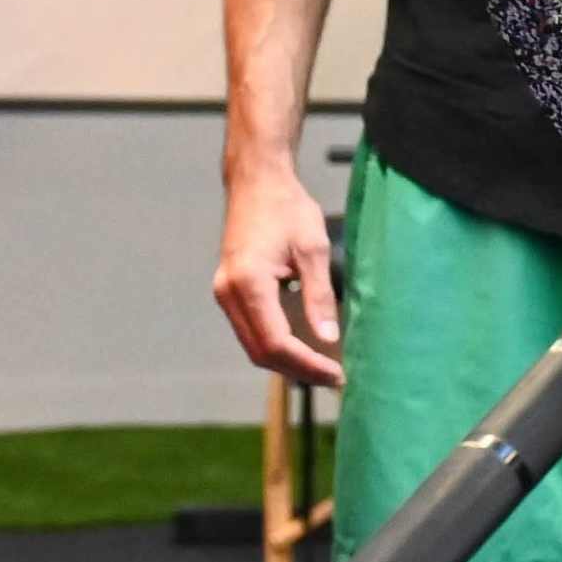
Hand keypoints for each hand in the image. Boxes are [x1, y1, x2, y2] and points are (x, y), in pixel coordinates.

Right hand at [214, 164, 343, 383]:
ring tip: (324, 369)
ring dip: (287, 362)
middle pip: (260, 351)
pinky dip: (276, 345)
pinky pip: (250, 330)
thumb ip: (319, 296)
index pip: (276, 342)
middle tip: (336, 379)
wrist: (257, 182)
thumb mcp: (313, 249)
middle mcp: (228, 292)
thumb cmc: (287, 209)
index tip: (338, 374)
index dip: (307, 364)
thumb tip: (329, 339)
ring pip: (253, 345)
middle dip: (298, 370)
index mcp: (248, 283)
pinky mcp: (230, 291)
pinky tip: (305, 349)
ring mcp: (224, 293)